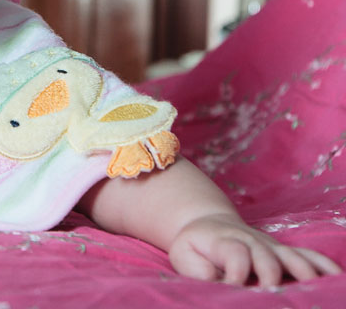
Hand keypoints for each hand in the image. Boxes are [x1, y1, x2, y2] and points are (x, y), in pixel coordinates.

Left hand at [168, 213, 341, 285]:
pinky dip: (323, 266)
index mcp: (225, 240)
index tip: (231, 289)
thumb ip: (200, 271)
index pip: (235, 254)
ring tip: (313, 291)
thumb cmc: (195, 245)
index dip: (235, 273)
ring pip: (292, 257)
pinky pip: (308, 255)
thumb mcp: (185, 256)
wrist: (207, 222)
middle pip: (266, 257)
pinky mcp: (283, 251)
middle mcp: (252, 241)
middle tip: (274, 294)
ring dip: (304, 273)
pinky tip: (336, 278)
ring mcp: (271, 246)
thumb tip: (221, 288)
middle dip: (271, 276)